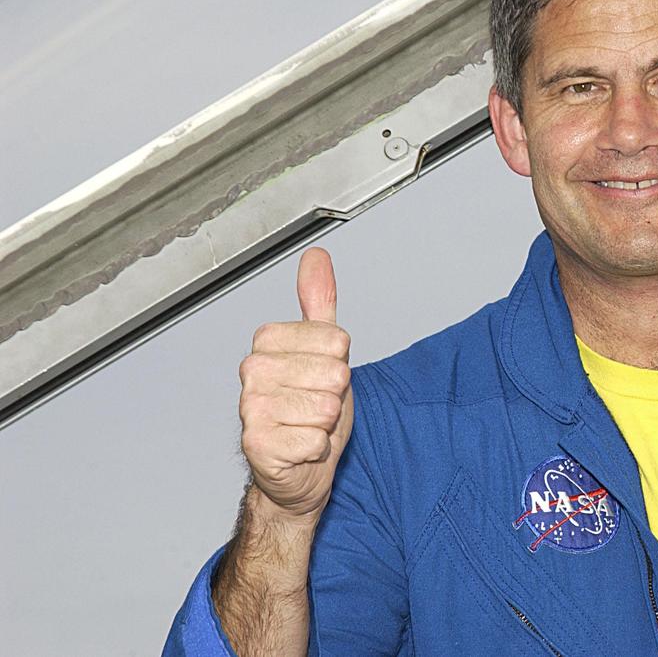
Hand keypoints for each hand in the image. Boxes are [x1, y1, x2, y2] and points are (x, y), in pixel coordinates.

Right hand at [237, 247, 354, 520]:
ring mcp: (251, 408)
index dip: (340, 362)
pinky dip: (317, 449)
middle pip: (334, 372)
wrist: (299, 467)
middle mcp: (253, 371)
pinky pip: (315, 440)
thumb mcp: (324, 349)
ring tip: (309, 425)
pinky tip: (301, 447)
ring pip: (326, 407)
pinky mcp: (257, 445)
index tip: (321, 376)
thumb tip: (316, 256)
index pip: (336, 339)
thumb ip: (319, 302)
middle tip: (316, 405)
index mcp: (268, 341)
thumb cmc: (311, 408)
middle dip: (336, 395)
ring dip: (327, 424)